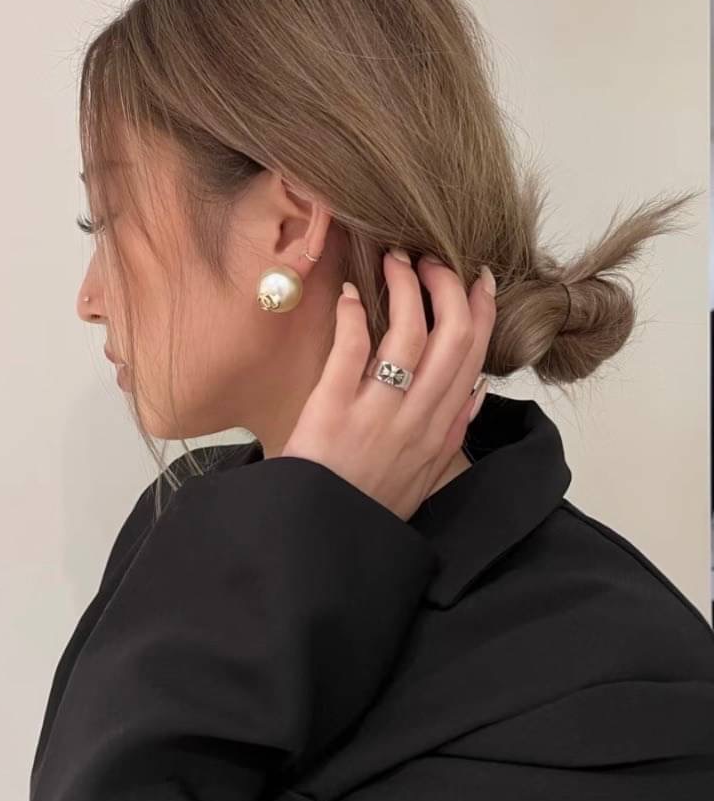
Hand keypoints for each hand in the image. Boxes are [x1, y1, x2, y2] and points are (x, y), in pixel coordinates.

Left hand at [278, 253, 496, 521]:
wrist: (318, 541)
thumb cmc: (366, 507)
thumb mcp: (424, 478)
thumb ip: (452, 434)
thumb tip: (478, 391)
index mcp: (440, 433)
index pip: (475, 357)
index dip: (482, 310)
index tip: (479, 277)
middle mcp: (416, 420)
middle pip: (452, 337)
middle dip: (448, 286)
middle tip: (432, 259)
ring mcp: (376, 415)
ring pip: (409, 334)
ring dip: (406, 287)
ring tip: (396, 261)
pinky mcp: (332, 411)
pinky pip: (352, 350)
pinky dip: (356, 314)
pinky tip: (352, 295)